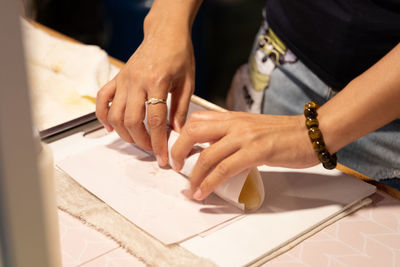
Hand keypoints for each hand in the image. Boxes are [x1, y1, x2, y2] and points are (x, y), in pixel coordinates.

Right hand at [96, 19, 194, 166]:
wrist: (165, 33)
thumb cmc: (179, 55)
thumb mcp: (188, 82)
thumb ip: (181, 109)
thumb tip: (176, 133)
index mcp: (158, 81)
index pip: (156, 120)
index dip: (159, 143)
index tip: (163, 158)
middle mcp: (136, 81)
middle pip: (132, 121)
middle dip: (142, 142)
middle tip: (153, 150)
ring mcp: (123, 79)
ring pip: (115, 115)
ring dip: (124, 134)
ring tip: (138, 141)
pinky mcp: (117, 78)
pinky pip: (103, 100)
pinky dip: (103, 116)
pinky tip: (110, 128)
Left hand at [171, 111, 318, 199]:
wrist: (313, 132)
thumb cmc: (284, 133)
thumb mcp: (252, 128)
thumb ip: (231, 134)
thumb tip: (212, 149)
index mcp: (232, 117)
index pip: (196, 120)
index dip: (180, 136)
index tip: (177, 153)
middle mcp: (235, 123)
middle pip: (193, 132)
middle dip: (178, 151)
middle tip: (176, 167)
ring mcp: (245, 137)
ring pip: (207, 155)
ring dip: (193, 176)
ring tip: (190, 189)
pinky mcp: (256, 152)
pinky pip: (225, 169)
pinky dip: (209, 183)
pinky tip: (203, 192)